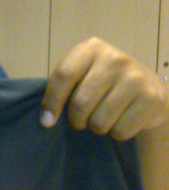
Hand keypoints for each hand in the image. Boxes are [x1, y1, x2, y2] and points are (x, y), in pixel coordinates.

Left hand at [40, 37, 168, 140]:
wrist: (148, 87)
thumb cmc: (103, 84)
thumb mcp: (82, 76)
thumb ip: (62, 89)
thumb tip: (45, 120)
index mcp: (91, 49)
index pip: (63, 76)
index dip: (51, 103)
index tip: (46, 122)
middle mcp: (115, 59)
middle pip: (80, 104)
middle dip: (76, 120)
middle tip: (82, 119)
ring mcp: (136, 78)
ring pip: (99, 122)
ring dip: (96, 128)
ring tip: (103, 116)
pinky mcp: (151, 98)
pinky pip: (120, 131)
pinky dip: (117, 133)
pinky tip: (122, 119)